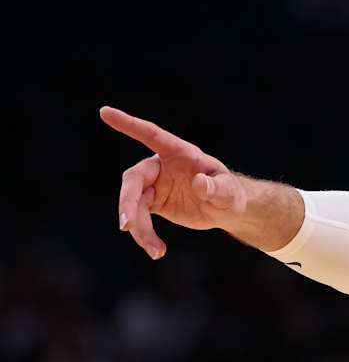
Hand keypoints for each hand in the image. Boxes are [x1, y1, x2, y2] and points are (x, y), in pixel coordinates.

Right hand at [101, 106, 248, 258]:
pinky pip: (139, 217)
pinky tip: (156, 250)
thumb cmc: (230, 193)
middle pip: (134, 179)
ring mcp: (154, 185)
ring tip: (155, 250)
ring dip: (138, 226)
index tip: (105, 112)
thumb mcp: (229, 191)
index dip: (129, 124)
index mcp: (179, 153)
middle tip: (127, 225)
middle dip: (128, 201)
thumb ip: (217, 187)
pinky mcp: (152, 203)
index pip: (151, 134)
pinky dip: (144, 234)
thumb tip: (201, 183)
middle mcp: (161, 166)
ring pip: (133, 203)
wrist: (226, 210)